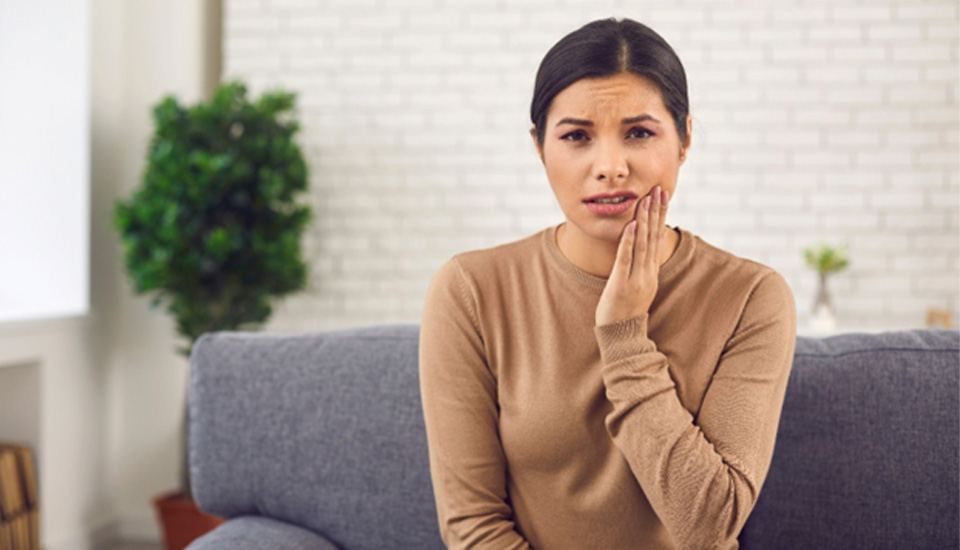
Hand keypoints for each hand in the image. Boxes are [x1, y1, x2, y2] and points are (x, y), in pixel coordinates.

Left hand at [595, 185, 669, 326]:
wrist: (622, 335)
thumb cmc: (626, 311)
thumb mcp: (638, 285)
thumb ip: (640, 267)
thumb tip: (642, 249)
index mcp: (651, 271)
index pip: (657, 238)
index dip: (660, 216)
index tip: (662, 195)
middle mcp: (647, 272)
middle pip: (653, 236)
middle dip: (656, 211)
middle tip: (659, 189)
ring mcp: (636, 279)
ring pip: (642, 244)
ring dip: (645, 220)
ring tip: (646, 200)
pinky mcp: (621, 285)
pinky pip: (625, 259)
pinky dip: (629, 241)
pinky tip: (631, 225)